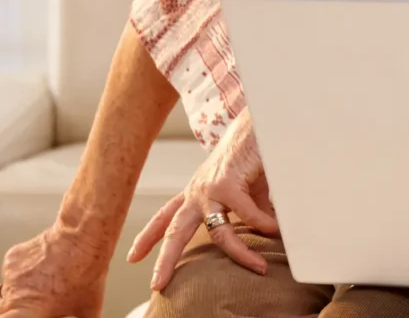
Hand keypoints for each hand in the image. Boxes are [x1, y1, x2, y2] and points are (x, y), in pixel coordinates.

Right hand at [0, 226, 106, 317]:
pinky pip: (12, 271)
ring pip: (6, 290)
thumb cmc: (86, 271)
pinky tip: (45, 267)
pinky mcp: (11, 258)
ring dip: (19, 292)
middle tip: (25, 310)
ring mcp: (10, 275)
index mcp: (27, 310)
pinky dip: (23, 273)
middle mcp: (13, 294)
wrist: (82, 236)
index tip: (18, 317)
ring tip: (45, 284)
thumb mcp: (89, 306)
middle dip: (6, 314)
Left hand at [127, 108, 278, 289]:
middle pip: (175, 231)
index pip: (166, 217)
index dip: (149, 238)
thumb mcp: (248, 189)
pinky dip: (262, 224)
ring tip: (259, 266)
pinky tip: (275, 229)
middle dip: (165, 259)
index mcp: (197, 191)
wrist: (260, 123)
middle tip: (156, 285)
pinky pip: (246, 215)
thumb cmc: (254, 153)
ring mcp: (210, 188)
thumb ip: (249, 212)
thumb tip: (264, 233)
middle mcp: (198, 191)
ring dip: (239, 253)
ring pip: (218, 232)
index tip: (133, 257)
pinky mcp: (227, 183)